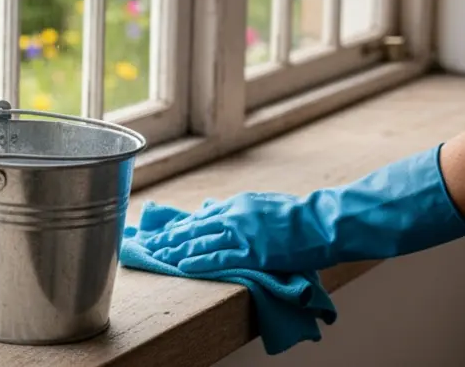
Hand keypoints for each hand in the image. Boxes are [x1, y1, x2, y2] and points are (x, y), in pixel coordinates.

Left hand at [138, 146, 464, 273]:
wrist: (324, 221)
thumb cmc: (298, 216)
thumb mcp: (262, 205)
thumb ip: (237, 210)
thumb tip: (214, 210)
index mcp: (236, 205)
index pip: (199, 218)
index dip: (177, 228)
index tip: (160, 234)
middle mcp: (233, 216)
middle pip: (193, 229)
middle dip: (168, 239)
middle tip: (147, 245)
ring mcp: (242, 233)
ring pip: (200, 242)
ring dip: (176, 251)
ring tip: (157, 257)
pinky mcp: (253, 251)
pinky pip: (219, 257)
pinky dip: (198, 262)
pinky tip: (182, 265)